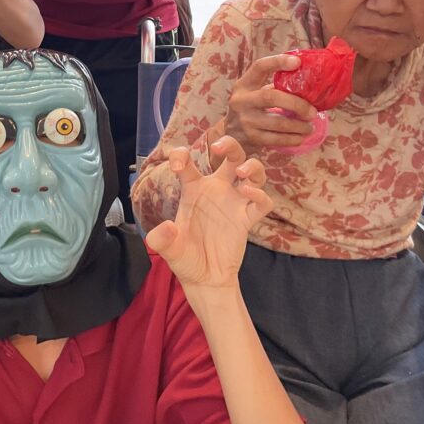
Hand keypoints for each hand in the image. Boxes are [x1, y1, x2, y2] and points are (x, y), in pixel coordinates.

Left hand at [146, 137, 271, 290]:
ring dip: (251, 166)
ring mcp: (233, 203)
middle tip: (219, 146)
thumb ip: (162, 239)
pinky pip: (261, 202)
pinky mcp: (247, 219)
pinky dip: (260, 195)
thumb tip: (166, 228)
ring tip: (240, 172)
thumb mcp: (168, 249)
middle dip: (230, 144)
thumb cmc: (185, 258)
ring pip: (252, 172)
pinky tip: (248, 193)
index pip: (188, 162)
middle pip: (231, 156)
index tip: (178, 166)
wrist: (204, 279)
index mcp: (193, 189)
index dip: (182, 156)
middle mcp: (216, 190)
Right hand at [222, 54, 317, 157]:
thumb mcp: (255, 93)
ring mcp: (246, 120)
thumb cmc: (252, 108)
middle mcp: (242, 101)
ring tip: (309, 126)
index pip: (259, 67)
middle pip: (271, 97)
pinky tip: (301, 137)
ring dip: (299, 125)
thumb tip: (310, 81)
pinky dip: (293, 138)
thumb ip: (276, 87)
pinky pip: (277, 139)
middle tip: (312, 112)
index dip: (278, 62)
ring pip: (278, 123)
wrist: (231, 134)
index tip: (297, 62)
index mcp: (244, 84)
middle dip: (296, 104)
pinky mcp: (252, 138)